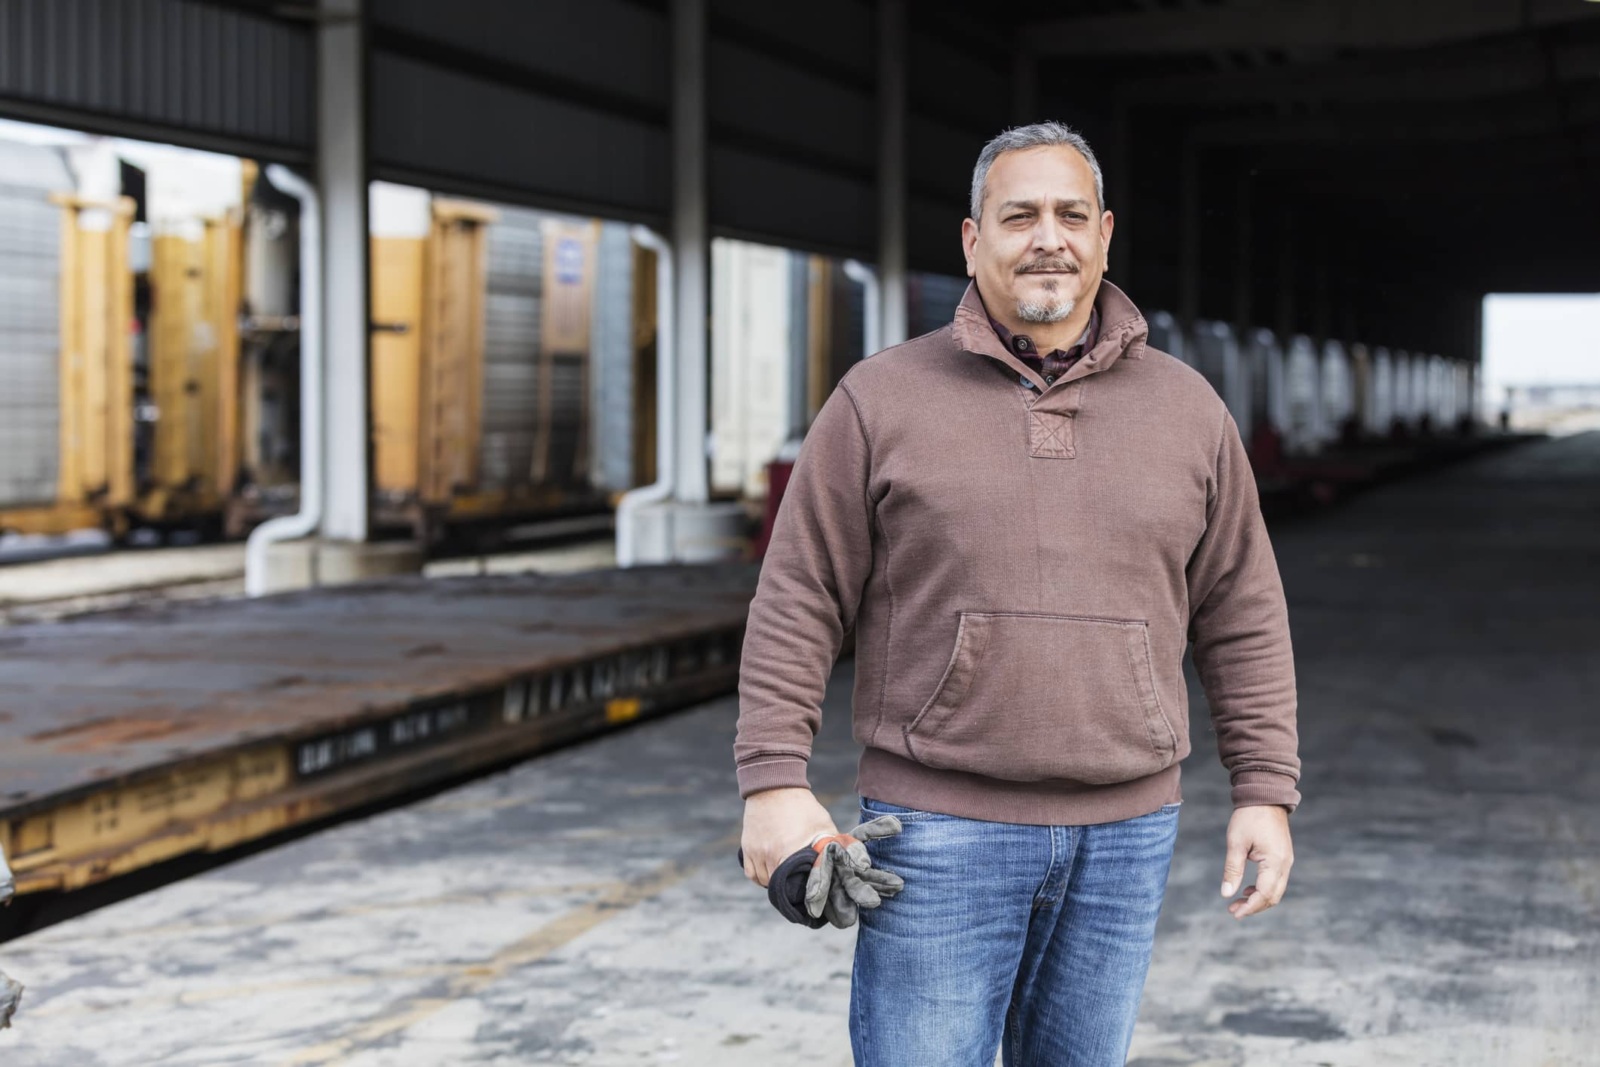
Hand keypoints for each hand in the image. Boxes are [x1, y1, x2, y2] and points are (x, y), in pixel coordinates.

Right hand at [741, 787, 837, 887]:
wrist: (773, 786)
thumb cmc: (801, 805)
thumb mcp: (823, 823)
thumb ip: (832, 844)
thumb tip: (846, 859)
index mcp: (789, 853)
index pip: (794, 887)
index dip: (803, 893)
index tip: (810, 892)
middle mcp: (769, 856)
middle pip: (778, 887)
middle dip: (789, 888)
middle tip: (799, 884)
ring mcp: (756, 852)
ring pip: (763, 881)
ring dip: (774, 882)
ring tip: (786, 876)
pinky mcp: (747, 847)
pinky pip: (750, 873)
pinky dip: (759, 876)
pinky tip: (770, 872)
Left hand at [1220, 804, 1293, 919]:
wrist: (1265, 797)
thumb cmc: (1249, 817)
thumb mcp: (1236, 843)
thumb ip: (1232, 870)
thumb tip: (1226, 894)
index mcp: (1275, 862)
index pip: (1264, 894)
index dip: (1249, 907)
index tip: (1234, 913)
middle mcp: (1285, 864)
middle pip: (1273, 896)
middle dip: (1254, 907)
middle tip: (1233, 910)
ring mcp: (1287, 861)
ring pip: (1276, 890)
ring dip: (1258, 899)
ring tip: (1238, 902)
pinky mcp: (1284, 857)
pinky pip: (1276, 880)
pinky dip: (1263, 889)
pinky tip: (1248, 889)